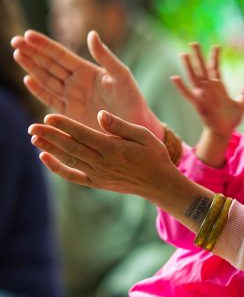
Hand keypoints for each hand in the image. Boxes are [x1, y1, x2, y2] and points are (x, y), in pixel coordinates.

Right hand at [12, 30, 162, 138]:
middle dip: (32, 53)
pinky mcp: (69, 114)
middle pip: (49, 65)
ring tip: (17, 54)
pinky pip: (50, 100)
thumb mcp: (121, 76)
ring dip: (32, 67)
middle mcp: (76, 83)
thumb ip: (106, 57)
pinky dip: (39, 90)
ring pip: (46, 80)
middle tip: (15, 40)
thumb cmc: (132, 100)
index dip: (45, 45)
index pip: (61, 55)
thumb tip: (91, 34)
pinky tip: (29, 80)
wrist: (135, 126)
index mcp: (88, 71)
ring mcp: (71, 98)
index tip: (28, 34)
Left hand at [29, 111, 179, 198]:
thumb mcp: (143, 135)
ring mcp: (98, 174)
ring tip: (34, 137)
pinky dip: (56, 168)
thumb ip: (120, 125)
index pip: (83, 134)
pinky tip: (45, 158)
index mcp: (113, 148)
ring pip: (68, 159)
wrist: (159, 183)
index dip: (64, 125)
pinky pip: (72, 175)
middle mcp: (102, 162)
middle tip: (32, 126)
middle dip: (50, 136)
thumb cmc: (154, 155)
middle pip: (70, 147)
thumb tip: (100, 114)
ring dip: (50, 148)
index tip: (49, 117)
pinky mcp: (97, 182)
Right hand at [171, 43, 243, 137]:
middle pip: (202, 68)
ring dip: (189, 66)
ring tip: (184, 54)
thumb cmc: (231, 120)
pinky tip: (174, 77)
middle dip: (198, 55)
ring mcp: (202, 95)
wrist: (224, 132)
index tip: (216, 46)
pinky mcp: (197, 103)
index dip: (215, 57)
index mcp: (219, 88)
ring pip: (194, 77)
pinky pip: (187, 94)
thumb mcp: (241, 105)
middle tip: (194, 42)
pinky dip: (181, 86)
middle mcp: (209, 89)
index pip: (215, 68)